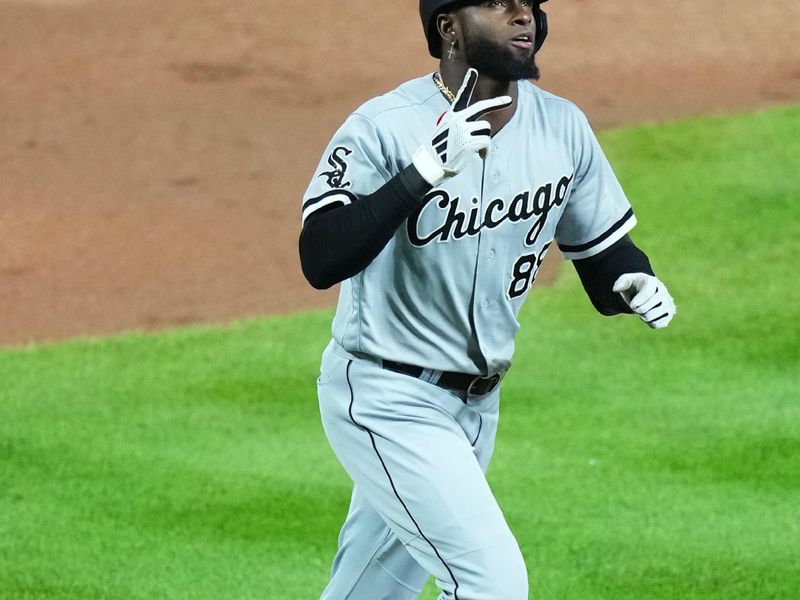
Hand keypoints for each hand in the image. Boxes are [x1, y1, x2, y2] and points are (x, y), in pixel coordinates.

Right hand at [412, 68, 511, 185]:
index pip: (462, 96)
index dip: (468, 82)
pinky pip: (486, 142)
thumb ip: (462, 123)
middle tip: (509, 100)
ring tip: (473, 147)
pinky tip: (477, 155)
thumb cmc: (444, 147)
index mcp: (453, 115)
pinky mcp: (470, 140)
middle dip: (497, 103)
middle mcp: (459, 119)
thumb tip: (481, 127)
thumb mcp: (449, 129)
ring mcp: (464, 129)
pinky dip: (485, 150)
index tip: (474, 70)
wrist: (436, 162)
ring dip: (483, 139)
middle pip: (482, 107)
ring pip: (486, 129)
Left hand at [613, 273, 675, 328]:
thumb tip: (615, 289)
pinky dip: (651, 323)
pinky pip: (659, 324)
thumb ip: (620, 283)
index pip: (645, 295)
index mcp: (652, 282)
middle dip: (637, 310)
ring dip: (643, 317)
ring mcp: (668, 302)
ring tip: (643, 310)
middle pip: (645, 309)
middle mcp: (663, 291)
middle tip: (636, 307)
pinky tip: (650, 316)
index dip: (635, 303)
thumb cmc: (634, 285)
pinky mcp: (670, 313)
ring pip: (652, 317)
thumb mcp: (626, 280)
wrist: (645, 290)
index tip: (632, 304)